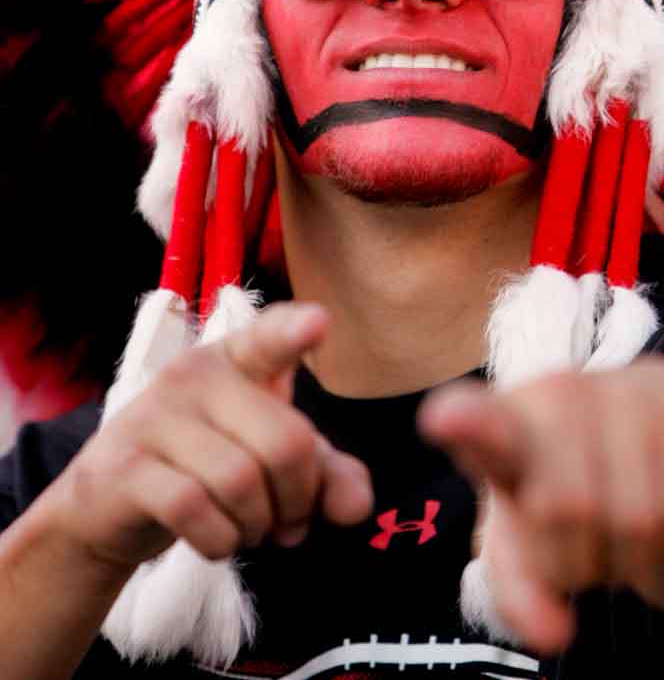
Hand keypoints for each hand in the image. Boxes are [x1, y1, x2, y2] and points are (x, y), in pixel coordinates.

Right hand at [46, 302, 372, 574]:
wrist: (107, 503)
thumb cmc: (205, 466)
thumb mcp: (271, 464)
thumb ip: (324, 476)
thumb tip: (357, 507)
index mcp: (238, 360)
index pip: (268, 337)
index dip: (294, 332)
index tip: (319, 322)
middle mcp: (195, 374)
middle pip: (284, 442)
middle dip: (299, 499)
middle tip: (289, 523)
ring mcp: (154, 415)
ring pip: (240, 481)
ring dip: (258, 525)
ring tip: (250, 530)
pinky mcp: (124, 466)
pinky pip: (193, 509)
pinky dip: (219, 540)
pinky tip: (217, 541)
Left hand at [420, 359, 663, 654]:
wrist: (640, 427)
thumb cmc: (558, 488)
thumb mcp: (524, 537)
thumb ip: (520, 589)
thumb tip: (553, 634)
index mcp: (501, 422)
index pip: (478, 422)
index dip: (465, 425)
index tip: (444, 421)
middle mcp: (559, 392)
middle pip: (567, 510)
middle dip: (575, 554)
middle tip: (576, 543)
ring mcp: (624, 391)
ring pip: (638, 519)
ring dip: (629, 554)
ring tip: (613, 526)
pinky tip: (657, 516)